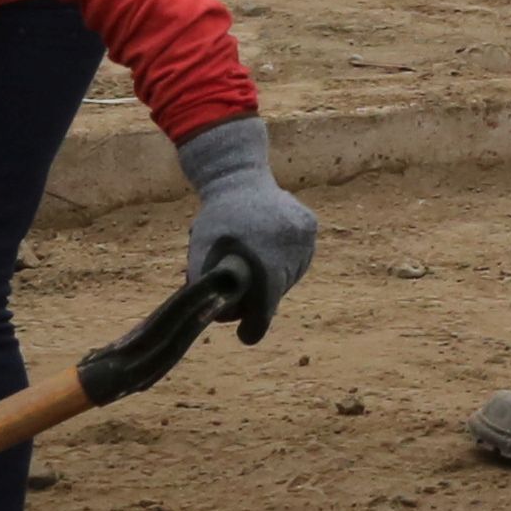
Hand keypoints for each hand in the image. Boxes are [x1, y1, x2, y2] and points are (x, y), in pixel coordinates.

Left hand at [176, 116, 316, 344]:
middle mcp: (290, 246)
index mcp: (263, 257)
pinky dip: (285, 260)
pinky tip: (269, 247)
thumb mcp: (199, 253)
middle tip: (242, 291)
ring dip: (274, 278)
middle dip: (259, 297)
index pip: (265, 306)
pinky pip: (300, 257)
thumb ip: (206, 287)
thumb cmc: (215, 219)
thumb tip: (213, 320)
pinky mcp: (311, 225)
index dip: (254, 325)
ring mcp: (305, 235)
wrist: (237, 175)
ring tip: (255, 260)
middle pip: (277, 291)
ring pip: (290, 276)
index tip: (245, 336)